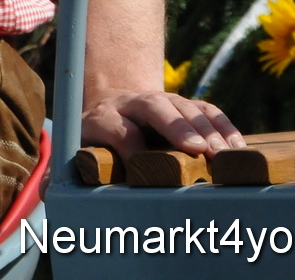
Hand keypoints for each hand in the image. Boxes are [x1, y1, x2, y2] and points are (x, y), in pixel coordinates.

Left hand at [81, 90, 245, 161]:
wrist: (113, 105)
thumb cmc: (97, 142)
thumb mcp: (78, 151)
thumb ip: (68, 171)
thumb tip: (56, 195)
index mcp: (102, 117)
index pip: (115, 128)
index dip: (129, 145)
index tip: (142, 167)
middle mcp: (132, 103)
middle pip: (154, 107)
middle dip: (175, 126)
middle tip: (197, 150)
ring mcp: (161, 100)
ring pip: (184, 106)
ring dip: (207, 129)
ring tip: (225, 153)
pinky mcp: (184, 104)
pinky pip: (206, 108)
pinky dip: (223, 125)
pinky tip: (238, 146)